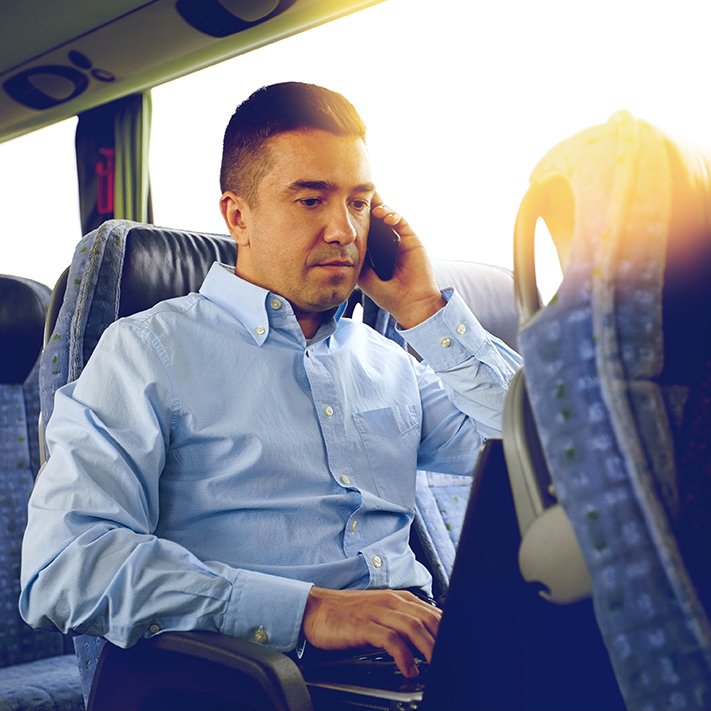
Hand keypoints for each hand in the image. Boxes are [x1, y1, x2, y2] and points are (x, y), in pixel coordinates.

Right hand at [301, 587, 441, 677]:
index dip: (449, 630)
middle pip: (427, 619)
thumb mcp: (381, 613)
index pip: (433, 613)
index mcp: (399, 598)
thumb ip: (403, 623)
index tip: (458, 648)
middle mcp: (391, 602)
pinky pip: (390, 640)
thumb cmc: (348, 614)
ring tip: (437, 667)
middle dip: (444, 641)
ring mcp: (377, 612)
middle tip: (453, 660)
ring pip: (413, 628)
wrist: (316, 609)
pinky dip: (404, 656)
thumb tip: (427, 642)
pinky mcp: (363, 626)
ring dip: (429, 649)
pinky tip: (410, 670)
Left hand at [358, 194, 445, 328]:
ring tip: (373, 208)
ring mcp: (398, 239)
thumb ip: (355, 258)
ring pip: (388, 215)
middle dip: (368, 206)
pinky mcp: (410, 238)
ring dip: (380, 208)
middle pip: (375, 218)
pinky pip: (401, 221)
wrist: (409, 302)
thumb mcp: (363, 275)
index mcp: (373, 251)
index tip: (345, 207)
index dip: (357, 216)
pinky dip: (393, 215)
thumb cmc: (386, 293)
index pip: (364, 228)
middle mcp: (385, 243)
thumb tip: (340, 242)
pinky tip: (385, 216)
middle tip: (359, 196)